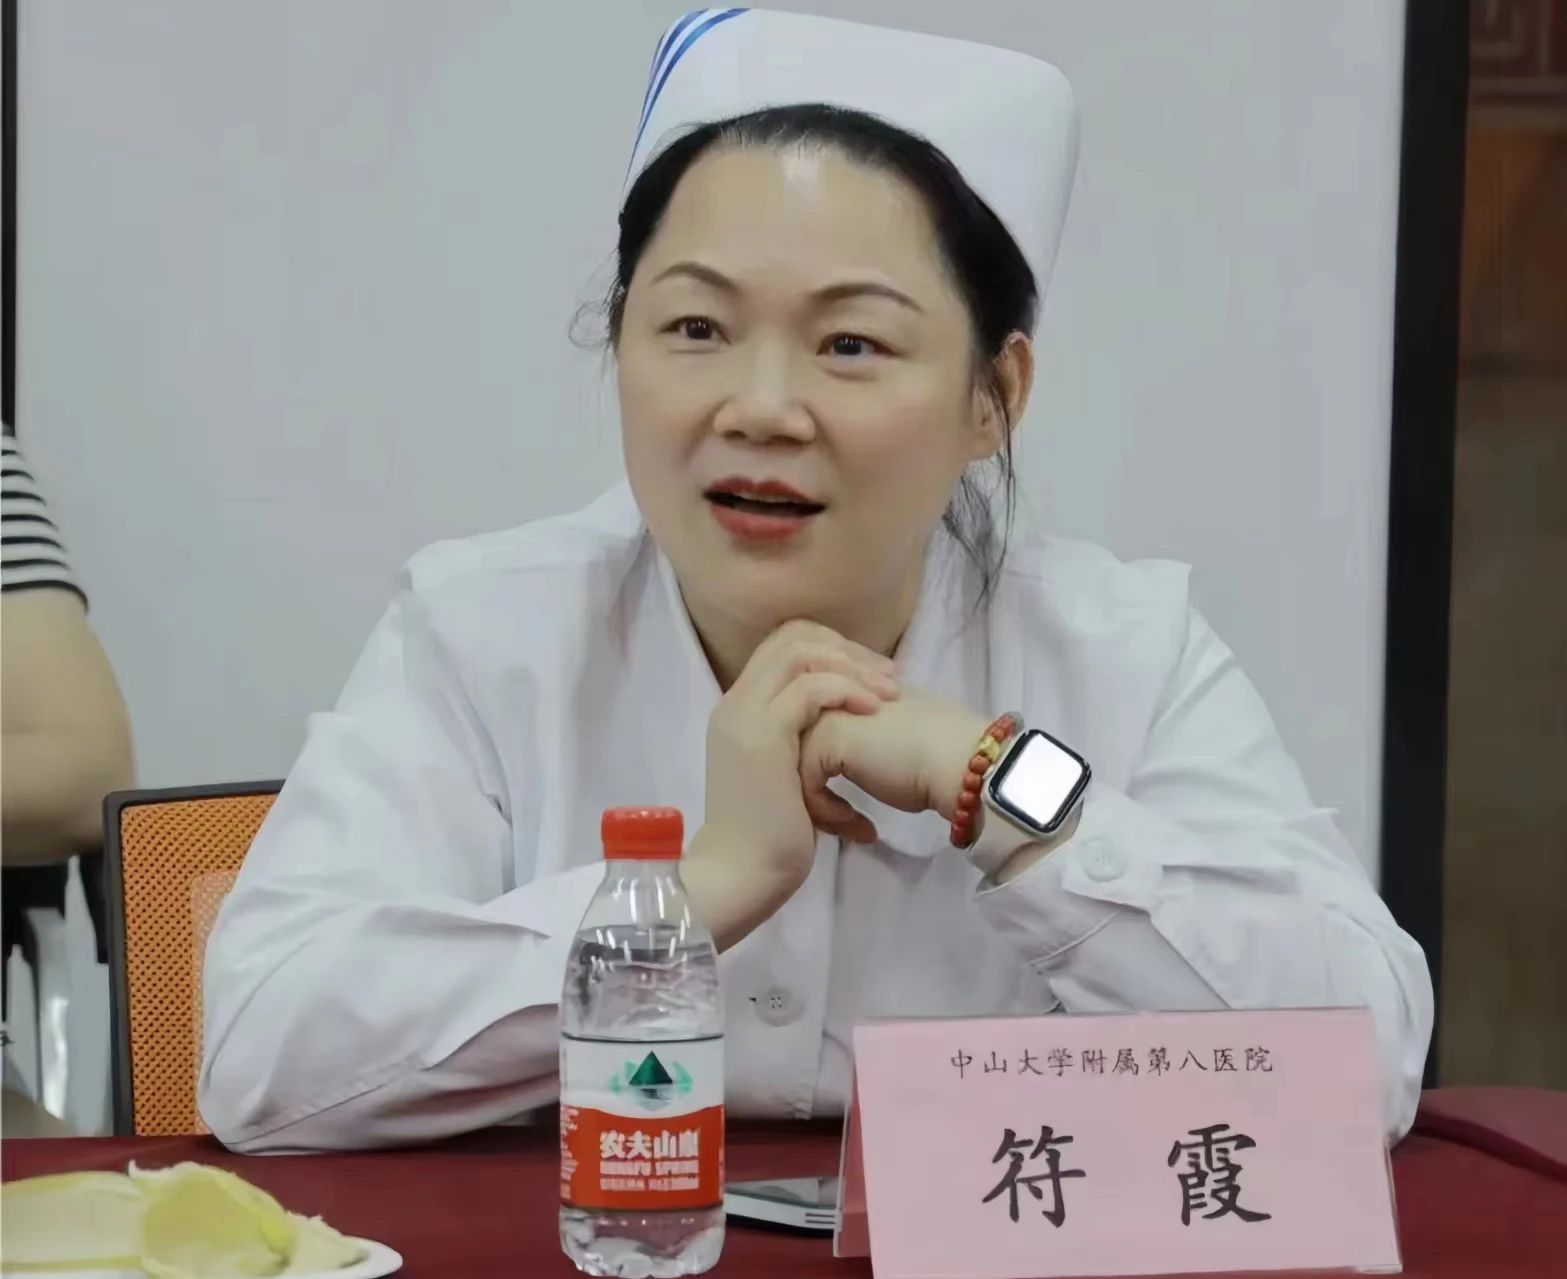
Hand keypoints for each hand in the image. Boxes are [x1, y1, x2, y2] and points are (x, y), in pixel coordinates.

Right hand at [681, 620, 899, 948]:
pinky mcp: (763, 736)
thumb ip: (804, 746)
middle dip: (846, 649)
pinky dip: (846, 691)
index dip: (832, 649)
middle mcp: (737, 702)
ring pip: (800, 652)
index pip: (783, 644)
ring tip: (889, 692)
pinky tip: (874, 711)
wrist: (740, 875)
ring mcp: (746, 715)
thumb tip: (850, 732)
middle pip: (792, 636)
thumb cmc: (769, 837)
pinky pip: (809, 689)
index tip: (872, 676)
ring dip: (852, 667)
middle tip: (888, 677)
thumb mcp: (787, 777)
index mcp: (741, 708)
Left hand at [800, 691, 990, 842]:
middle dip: (808, 787)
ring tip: (843, 825)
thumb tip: (841, 759)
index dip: (820, 772)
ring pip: (790, 762)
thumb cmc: (936, 755)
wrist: (962, 762)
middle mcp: (829, 692)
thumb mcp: (886, 738)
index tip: (842, 809)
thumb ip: (858, 736)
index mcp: (844, 685)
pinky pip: (803, 779)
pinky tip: (856, 824)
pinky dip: (824, 808)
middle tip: (835, 819)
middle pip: (791, 744)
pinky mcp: (826, 737)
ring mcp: (825, 711)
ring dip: (814, 801)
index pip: (804, 728)